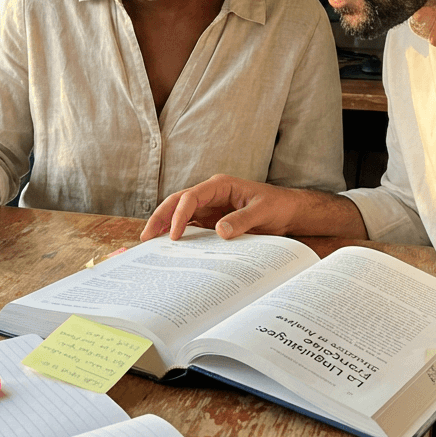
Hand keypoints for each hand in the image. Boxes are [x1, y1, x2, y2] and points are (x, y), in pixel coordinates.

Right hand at [140, 174, 305, 241]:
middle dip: (160, 218)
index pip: (191, 197)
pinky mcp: (212, 222)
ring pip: (180, 215)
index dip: (179, 214)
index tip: (173, 236)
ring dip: (165, 227)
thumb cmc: (278, 205)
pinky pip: (192, 228)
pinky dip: (180, 237)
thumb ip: (242, 220)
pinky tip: (171, 251)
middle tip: (146, 237)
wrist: (289, 212)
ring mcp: (210, 209)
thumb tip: (220, 231)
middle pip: (178, 202)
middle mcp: (211, 195)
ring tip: (149, 245)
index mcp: (220, 185)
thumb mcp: (263, 211)